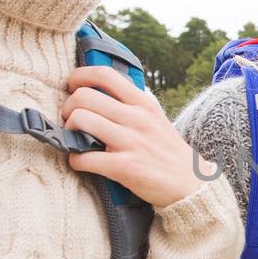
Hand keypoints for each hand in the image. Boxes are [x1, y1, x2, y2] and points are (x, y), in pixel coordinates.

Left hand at [60, 66, 215, 207]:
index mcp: (143, 103)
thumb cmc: (168, 151)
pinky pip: (84, 157)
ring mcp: (131, 142)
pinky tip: (79, 161)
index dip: (79, 76)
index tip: (72, 86)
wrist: (190, 184)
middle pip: (84, 96)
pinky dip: (74, 159)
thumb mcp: (156, 117)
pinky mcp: (124, 167)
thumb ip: (133, 103)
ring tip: (73, 139)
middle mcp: (137, 118)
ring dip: (68, 130)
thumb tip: (104, 90)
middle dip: (68, 108)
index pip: (104, 74)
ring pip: (80, 120)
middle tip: (70, 119)